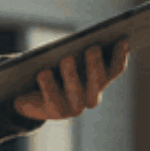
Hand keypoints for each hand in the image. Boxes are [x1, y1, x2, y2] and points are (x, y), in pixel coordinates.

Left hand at [14, 43, 130, 120]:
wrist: (28, 93)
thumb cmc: (51, 65)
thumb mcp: (64, 53)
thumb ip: (76, 47)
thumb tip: (79, 38)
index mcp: (100, 80)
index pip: (115, 69)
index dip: (120, 56)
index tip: (122, 40)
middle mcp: (91, 96)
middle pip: (98, 81)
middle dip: (96, 64)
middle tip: (93, 48)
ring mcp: (75, 107)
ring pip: (77, 92)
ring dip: (73, 75)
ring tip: (67, 58)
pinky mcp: (54, 112)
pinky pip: (53, 99)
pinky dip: (48, 85)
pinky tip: (43, 73)